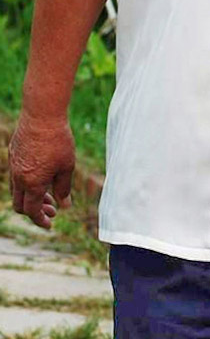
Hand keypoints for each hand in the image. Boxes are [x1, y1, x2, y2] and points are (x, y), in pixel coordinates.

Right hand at [8, 109, 75, 230]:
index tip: (50, 223)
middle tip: (52, 210)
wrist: (42, 115)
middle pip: (20, 205)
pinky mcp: (13, 154)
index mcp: (32, 184)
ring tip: (50, 194)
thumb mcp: (67, 166)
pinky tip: (41, 175)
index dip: (41, 220)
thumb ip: (64, 188)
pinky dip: (27, 183)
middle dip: (35, 211)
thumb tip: (65, 206)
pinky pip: (16, 175)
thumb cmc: (58, 141)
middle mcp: (19, 177)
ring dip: (31, 196)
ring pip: (17, 190)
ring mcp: (13, 165)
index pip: (32, 211)